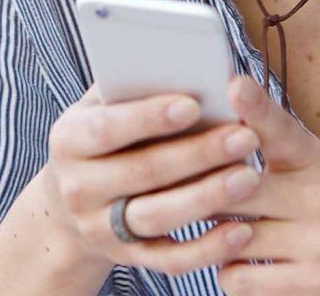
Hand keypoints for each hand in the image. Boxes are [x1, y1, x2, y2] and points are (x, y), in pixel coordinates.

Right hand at [45, 82, 266, 274]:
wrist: (69, 201)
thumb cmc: (104, 131)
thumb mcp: (102, 103)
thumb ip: (134, 83)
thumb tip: (181, 57)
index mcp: (71, 139)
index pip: (109, 127)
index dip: (149, 117)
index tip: (192, 104)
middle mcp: (79, 187)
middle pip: (143, 172)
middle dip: (197, 154)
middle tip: (245, 136)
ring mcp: (101, 228)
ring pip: (158, 218)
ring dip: (207, 198)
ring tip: (249, 176)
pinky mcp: (127, 257)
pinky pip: (169, 260)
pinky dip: (206, 250)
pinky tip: (241, 230)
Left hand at [215, 75, 319, 294]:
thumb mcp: (319, 168)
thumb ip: (275, 147)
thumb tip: (219, 119)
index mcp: (318, 158)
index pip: (282, 129)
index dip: (257, 107)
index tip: (235, 85)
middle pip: (238, 189)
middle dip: (205, 191)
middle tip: (185, 189)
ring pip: (232, 238)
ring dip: (215, 237)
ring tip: (218, 228)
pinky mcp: (316, 284)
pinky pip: (240, 279)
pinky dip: (230, 273)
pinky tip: (241, 263)